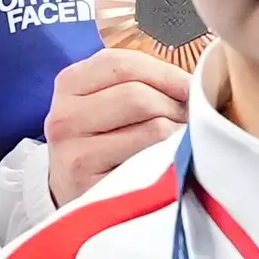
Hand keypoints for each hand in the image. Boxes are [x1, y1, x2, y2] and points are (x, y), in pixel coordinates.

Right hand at [44, 46, 193, 205]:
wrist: (70, 194)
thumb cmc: (100, 141)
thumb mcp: (105, 102)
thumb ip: (139, 82)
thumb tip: (193, 82)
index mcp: (69, 84)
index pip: (123, 64)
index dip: (166, 73)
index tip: (189, 86)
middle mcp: (65, 117)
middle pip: (139, 95)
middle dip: (175, 106)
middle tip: (188, 120)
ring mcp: (76, 154)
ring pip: (153, 128)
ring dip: (177, 133)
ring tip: (178, 141)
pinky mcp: (94, 187)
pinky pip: (152, 162)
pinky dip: (170, 159)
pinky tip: (169, 162)